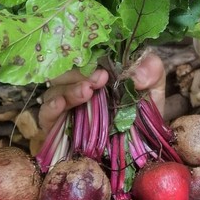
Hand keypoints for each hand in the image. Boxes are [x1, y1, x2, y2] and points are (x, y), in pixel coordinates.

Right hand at [38, 53, 165, 133]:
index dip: (90, 56)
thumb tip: (136, 76)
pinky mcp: (57, 127)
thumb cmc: (143, 111)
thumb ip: (152, 70)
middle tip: (100, 79)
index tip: (105, 66)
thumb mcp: (154, 86)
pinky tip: (60, 104)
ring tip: (87, 92)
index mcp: (97, 69)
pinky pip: (45, 114)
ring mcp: (66, 105)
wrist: (143, 145)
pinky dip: (50, 107)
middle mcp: (77, 84)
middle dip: (80, 73)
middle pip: (65, 71)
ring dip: (69, 89)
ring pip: (54, 90)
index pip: (83, 54)